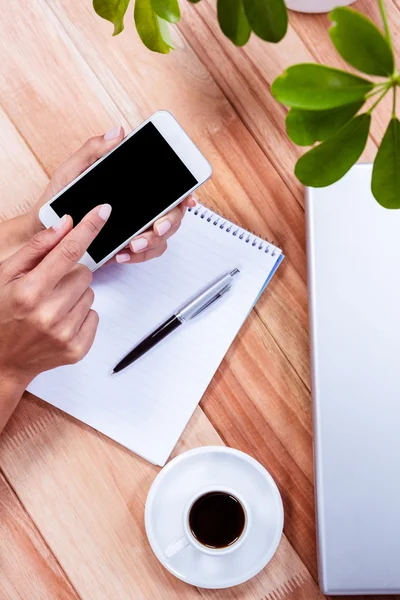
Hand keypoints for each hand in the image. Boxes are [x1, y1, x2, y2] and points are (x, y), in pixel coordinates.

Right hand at [0, 204, 110, 429]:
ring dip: (74, 295)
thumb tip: (65, 225)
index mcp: (29, 292)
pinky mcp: (77, 349)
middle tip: (47, 287)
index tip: (104, 211)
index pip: (68, 251)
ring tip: (50, 307)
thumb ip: (36, 249)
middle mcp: (49, 314)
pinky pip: (94, 315)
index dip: (88, 228)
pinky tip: (59, 322)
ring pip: (90, 293)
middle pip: (84, 273)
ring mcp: (65, 334)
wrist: (1, 362)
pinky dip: (80, 315)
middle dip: (69, 274)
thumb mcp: (4, 275)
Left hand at [31, 126, 195, 264]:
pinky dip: (138, 255)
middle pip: (173, 214)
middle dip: (169, 222)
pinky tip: (123, 252)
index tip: (187, 197)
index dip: (185, 191)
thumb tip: (117, 133)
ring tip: (133, 243)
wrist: (44, 232)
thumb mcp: (71, 172)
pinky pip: (146, 254)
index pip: (168, 186)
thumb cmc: (57, 200)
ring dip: (152, 241)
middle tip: (156, 226)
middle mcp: (140, 206)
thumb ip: (93, 151)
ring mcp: (137, 227)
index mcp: (132, 185)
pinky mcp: (129, 247)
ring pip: (163, 237)